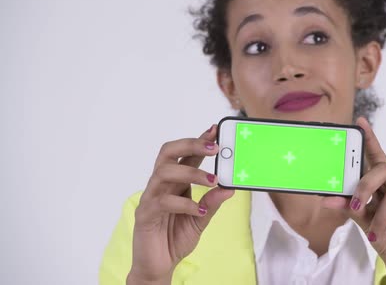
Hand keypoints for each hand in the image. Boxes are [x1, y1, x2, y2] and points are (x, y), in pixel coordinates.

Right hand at [127, 125, 233, 283]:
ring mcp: (150, 198)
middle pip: (168, 153)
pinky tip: (199, 210)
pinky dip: (184, 203)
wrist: (158, 266)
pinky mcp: (144, 214)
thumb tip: (229, 188)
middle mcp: (160, 185)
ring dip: (191, 172)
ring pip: (164, 172)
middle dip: (191, 145)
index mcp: (175, 183)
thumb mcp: (201, 220)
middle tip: (215, 147)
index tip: (215, 129)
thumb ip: (212, 203)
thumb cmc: (174, 239)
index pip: (185, 155)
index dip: (199, 140)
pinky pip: (162, 201)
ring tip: (212, 180)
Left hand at [322, 117, 385, 282]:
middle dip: (366, 187)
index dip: (370, 137)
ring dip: (384, 215)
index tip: (360, 121)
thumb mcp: (362, 221)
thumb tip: (327, 199)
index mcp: (384, 181)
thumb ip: (349, 207)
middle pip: (385, 169)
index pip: (376, 155)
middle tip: (356, 206)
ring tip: (379, 230)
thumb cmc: (384, 235)